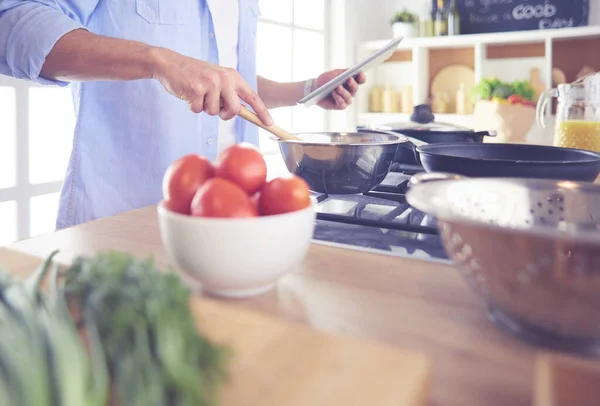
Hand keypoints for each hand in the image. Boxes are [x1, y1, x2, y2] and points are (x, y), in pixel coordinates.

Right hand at [150, 48, 272, 124]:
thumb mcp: (217, 79)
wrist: (170, 63)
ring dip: (205, 108)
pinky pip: (198, 110)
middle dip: (225, 115)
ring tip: (198, 94)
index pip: (252, 96)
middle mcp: (224, 78)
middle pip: (235, 110)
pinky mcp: (195, 89)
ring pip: (214, 112)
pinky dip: (192, 106)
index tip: (269, 123)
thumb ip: (229, 93)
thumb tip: (240, 112)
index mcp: (232, 76)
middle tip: (216, 108)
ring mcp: (210, 83)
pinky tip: (188, 93)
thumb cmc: (194, 74)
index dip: (262, 111)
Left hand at [313, 69, 366, 109]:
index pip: (360, 80)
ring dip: (344, 92)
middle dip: (353, 84)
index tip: (360, 73)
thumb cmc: (325, 80)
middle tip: (349, 79)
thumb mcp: (333, 73)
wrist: (314, 88)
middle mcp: (350, 90)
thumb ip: (342, 73)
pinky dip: (339, 99)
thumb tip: (350, 73)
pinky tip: (335, 94)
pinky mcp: (339, 105)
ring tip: (337, 87)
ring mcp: (345, 99)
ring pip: (349, 97)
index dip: (361, 77)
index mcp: (351, 81)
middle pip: (355, 88)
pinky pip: (342, 104)